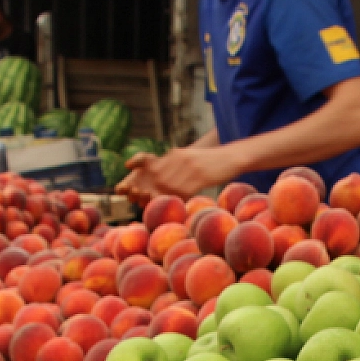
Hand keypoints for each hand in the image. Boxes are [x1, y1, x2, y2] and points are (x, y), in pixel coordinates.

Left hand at [118, 146, 233, 200]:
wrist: (232, 157)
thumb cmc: (212, 162)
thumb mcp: (191, 158)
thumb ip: (176, 165)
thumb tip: (162, 180)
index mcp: (176, 154)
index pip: (151, 159)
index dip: (137, 163)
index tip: (127, 167)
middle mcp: (179, 159)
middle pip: (155, 174)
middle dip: (143, 186)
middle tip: (134, 197)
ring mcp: (189, 168)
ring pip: (167, 185)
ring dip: (157, 196)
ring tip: (149, 203)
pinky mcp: (200, 177)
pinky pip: (183, 191)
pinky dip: (175, 200)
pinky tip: (170, 206)